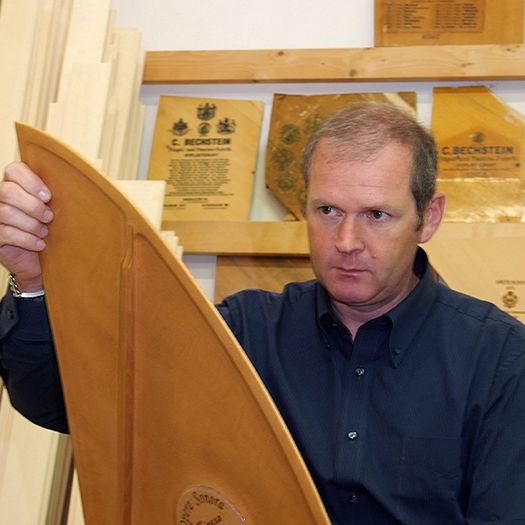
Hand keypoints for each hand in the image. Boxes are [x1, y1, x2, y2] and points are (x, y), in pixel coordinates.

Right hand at [0, 162, 52, 291]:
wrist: (43, 262)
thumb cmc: (52, 232)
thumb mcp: (58, 211)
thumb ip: (60, 195)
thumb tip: (79, 182)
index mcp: (17, 185)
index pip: (15, 170)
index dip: (31, 182)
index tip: (48, 196)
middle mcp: (1, 198)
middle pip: (8, 191)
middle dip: (33, 206)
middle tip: (49, 218)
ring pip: (5, 212)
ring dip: (31, 224)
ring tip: (45, 233)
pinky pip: (5, 233)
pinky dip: (26, 239)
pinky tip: (40, 245)